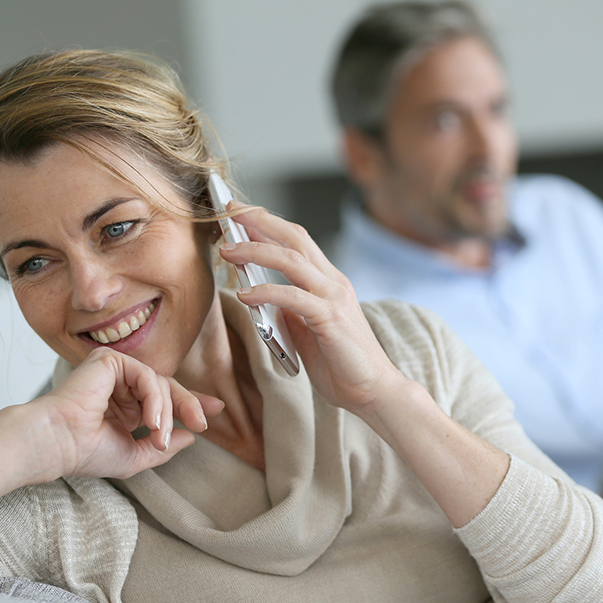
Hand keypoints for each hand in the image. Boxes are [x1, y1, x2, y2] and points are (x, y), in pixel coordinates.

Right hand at [28, 348, 221, 480]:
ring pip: (161, 384)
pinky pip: (147, 376)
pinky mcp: (110, 360)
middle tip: (203, 423)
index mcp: (124, 407)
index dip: (191, 404)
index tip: (216, 410)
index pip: (164, 399)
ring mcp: (114, 371)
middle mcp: (120, 386)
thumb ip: (164, 447)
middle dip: (190, 405)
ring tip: (159, 439)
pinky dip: (155, 400)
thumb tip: (191, 437)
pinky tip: (150, 422)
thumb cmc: (86, 453)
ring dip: (166, 414)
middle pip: (168, 387)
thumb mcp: (135, 456)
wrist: (57, 444)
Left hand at [217, 204, 403, 415]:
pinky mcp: (331, 319)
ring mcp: (334, 298)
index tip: (240, 214)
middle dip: (260, 221)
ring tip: (228, 251)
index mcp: (329, 282)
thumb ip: (290, 311)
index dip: (269, 224)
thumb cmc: (341, 364)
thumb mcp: (308, 330)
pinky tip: (245, 294)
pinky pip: (293, 297)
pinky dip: (266, 292)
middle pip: (295, 238)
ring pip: (292, 261)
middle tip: (230, 212)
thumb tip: (263, 298)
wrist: (374, 391)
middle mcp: (334, 282)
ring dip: (256, 251)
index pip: (298, 241)